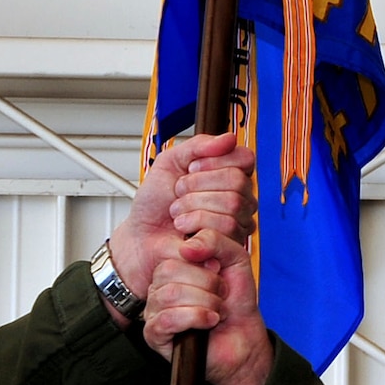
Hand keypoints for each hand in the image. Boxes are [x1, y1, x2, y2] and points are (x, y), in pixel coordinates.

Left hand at [105, 133, 255, 318]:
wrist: (141, 236)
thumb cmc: (154, 203)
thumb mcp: (170, 162)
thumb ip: (199, 145)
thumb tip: (230, 138)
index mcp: (228, 174)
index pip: (243, 159)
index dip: (213, 162)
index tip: (190, 169)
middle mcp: (238, 197)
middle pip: (237, 181)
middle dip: (197, 185)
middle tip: (178, 194)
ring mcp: (237, 222)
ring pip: (233, 204)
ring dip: (194, 206)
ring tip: (179, 213)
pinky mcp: (230, 246)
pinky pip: (226, 227)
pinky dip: (196, 224)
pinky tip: (185, 230)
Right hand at [141, 230, 273, 384]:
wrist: (244, 339)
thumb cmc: (236, 303)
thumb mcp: (235, 259)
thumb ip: (215, 239)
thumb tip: (188, 247)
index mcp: (174, 267)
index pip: (175, 251)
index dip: (204, 261)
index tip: (220, 272)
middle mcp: (160, 287)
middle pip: (169, 271)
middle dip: (206, 283)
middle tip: (221, 295)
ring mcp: (154, 310)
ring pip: (169, 294)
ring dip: (205, 302)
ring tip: (217, 310)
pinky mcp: (154, 334)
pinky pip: (167, 319)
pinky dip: (196, 318)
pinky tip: (209, 322)